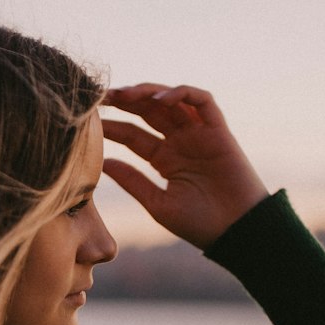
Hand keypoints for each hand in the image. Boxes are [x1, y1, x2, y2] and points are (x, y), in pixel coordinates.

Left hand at [100, 84, 269, 249]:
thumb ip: (133, 181)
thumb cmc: (200, 224)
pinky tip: (162, 99)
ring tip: (126, 94)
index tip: (87, 120)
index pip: (132, 135)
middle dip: (125, 101)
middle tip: (101, 97)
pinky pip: (203, 101)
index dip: (111, 126)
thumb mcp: (158, 204)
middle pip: (148, 111)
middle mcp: (180, 142)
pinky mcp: (219, 130)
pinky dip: (183, 93)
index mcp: (164, 159)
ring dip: (149, 92)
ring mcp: (199, 134)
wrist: (237, 232)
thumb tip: (102, 164)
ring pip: (172, 100)